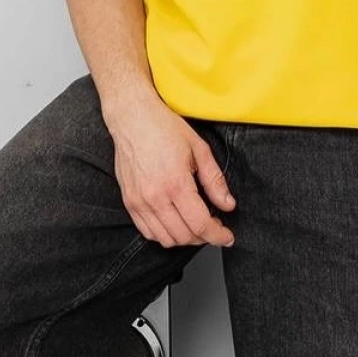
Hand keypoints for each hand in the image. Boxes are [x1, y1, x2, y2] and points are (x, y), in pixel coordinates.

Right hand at [105, 92, 236, 248]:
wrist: (132, 118)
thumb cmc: (164, 128)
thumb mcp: (199, 149)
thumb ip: (215, 181)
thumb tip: (228, 204)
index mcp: (176, 184)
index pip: (200, 225)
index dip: (218, 236)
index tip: (227, 237)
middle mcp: (155, 197)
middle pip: (184, 236)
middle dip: (204, 237)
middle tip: (215, 227)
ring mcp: (139, 202)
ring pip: (165, 239)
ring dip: (185, 238)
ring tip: (196, 226)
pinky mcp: (129, 202)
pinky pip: (147, 232)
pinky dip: (164, 235)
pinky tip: (175, 223)